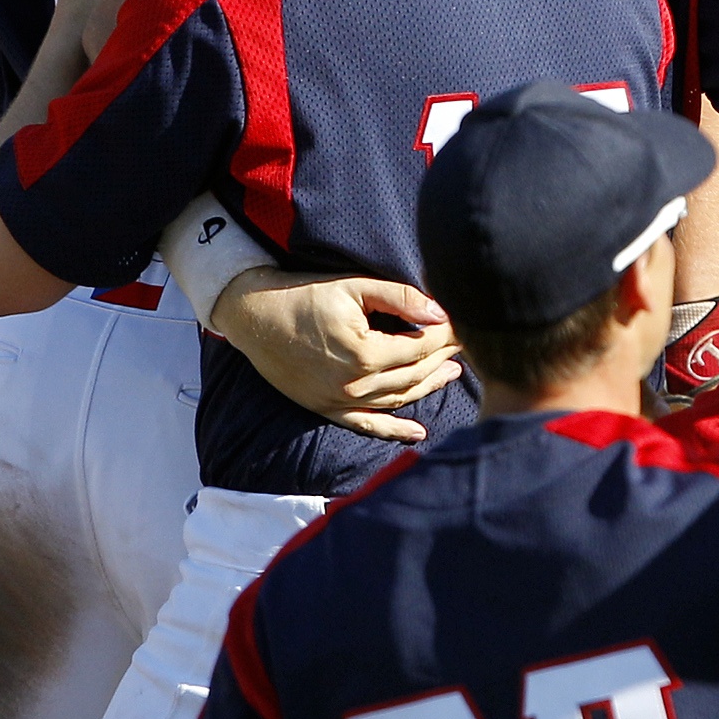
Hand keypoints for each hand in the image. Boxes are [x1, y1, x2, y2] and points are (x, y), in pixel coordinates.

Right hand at [212, 269, 460, 441]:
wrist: (254, 314)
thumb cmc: (302, 294)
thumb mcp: (353, 286)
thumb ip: (400, 298)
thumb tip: (441, 312)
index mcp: (365, 354)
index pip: (421, 346)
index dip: (446, 334)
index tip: (462, 322)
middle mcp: (355, 385)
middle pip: (414, 375)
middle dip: (443, 357)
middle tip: (464, 343)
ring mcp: (340, 401)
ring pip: (398, 399)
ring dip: (428, 386)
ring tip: (451, 371)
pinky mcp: (327, 409)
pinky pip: (368, 426)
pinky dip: (395, 431)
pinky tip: (419, 433)